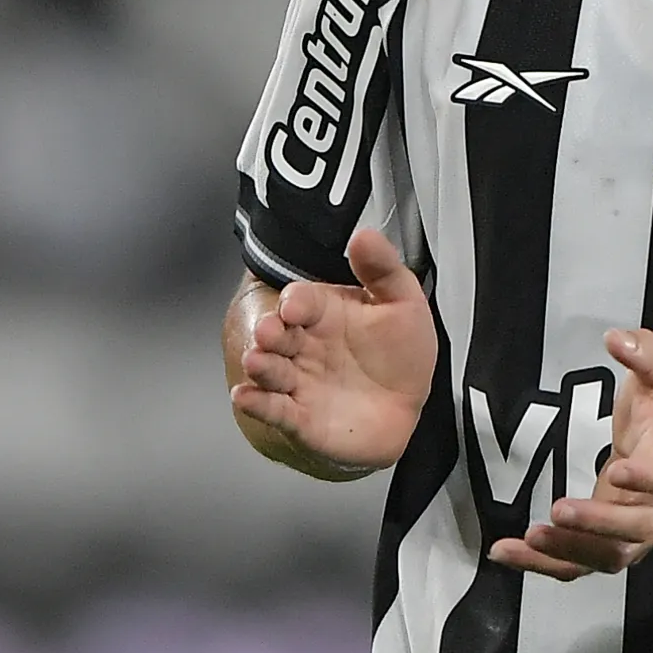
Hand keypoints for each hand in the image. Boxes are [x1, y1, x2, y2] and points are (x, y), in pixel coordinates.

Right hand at [228, 229, 436, 476]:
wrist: (405, 410)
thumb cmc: (399, 357)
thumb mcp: (404, 305)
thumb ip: (384, 270)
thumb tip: (364, 236)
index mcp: (325, 314)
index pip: (301, 300)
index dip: (296, 301)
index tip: (296, 305)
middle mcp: (304, 346)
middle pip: (276, 334)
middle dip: (268, 332)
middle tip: (270, 332)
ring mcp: (299, 381)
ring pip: (270, 370)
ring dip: (260, 365)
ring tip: (258, 361)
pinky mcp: (299, 417)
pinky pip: (273, 410)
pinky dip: (257, 404)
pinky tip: (246, 396)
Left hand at [490, 325, 652, 579]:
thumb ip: (645, 355)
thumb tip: (616, 338)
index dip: (647, 479)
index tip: (619, 469)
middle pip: (635, 529)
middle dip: (597, 523)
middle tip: (559, 511)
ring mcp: (633, 535)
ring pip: (606, 556)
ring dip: (567, 550)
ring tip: (528, 538)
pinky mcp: (605, 546)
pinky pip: (577, 566)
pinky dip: (542, 565)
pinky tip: (505, 552)